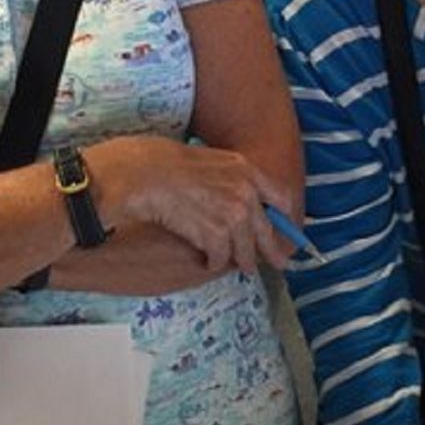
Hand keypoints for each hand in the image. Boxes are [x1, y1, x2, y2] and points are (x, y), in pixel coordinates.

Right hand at [87, 135, 294, 274]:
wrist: (139, 176)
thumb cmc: (156, 161)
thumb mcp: (202, 157)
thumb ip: (224, 175)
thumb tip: (230, 191)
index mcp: (243, 167)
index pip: (280, 196)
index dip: (285, 217)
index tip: (286, 228)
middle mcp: (245, 191)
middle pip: (266, 230)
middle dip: (271, 250)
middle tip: (278, 262)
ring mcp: (232, 215)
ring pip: (245, 249)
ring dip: (240, 260)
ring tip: (239, 267)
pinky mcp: (215, 236)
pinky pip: (221, 259)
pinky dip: (214, 263)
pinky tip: (207, 262)